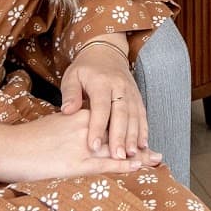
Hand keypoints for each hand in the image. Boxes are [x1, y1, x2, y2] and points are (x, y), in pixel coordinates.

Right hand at [0, 108, 160, 183]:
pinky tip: (136, 168)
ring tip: (156, 161)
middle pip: (119, 135)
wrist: (7, 147)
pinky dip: (122, 166)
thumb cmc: (27, 138)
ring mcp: (81, 145)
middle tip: (157, 153)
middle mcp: (85, 127)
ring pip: (117, 150)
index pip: (111, 122)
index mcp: (79, 116)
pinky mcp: (75, 163)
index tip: (142, 137)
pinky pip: (104, 164)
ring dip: (138, 156)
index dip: (129, 130)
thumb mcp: (54, 125)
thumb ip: (72, 126)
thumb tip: (82, 132)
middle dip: (139, 144)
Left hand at [61, 38, 149, 160]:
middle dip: (120, 136)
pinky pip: (142, 114)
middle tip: (117, 157)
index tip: (94, 146)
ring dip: (134, 136)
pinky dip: (143, 130)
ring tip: (131, 154)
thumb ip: (70, 94)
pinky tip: (142, 145)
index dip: (97, 127)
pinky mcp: (137, 96)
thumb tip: (67, 111)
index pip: (100, 107)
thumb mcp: (72, 77)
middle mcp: (119, 87)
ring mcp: (131, 91)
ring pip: (134, 115)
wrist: (106, 53)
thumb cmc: (85, 69)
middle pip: (121, 114)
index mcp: (101, 82)